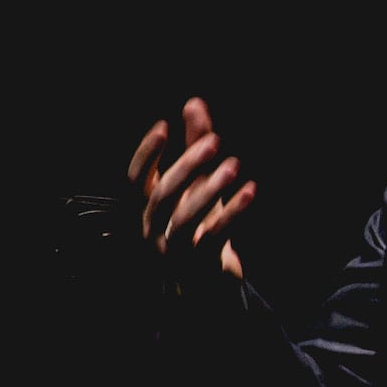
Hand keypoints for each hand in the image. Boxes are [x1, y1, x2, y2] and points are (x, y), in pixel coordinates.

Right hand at [129, 98, 259, 278]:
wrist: (210, 283)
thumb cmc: (202, 225)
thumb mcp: (199, 184)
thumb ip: (195, 146)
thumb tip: (194, 103)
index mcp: (147, 208)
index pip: (136, 179)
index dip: (147, 153)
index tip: (164, 126)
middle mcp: (153, 228)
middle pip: (163, 194)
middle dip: (188, 165)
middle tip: (215, 141)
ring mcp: (174, 248)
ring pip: (186, 217)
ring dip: (211, 188)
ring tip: (234, 164)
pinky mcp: (200, 263)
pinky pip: (216, 235)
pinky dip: (233, 212)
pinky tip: (251, 192)